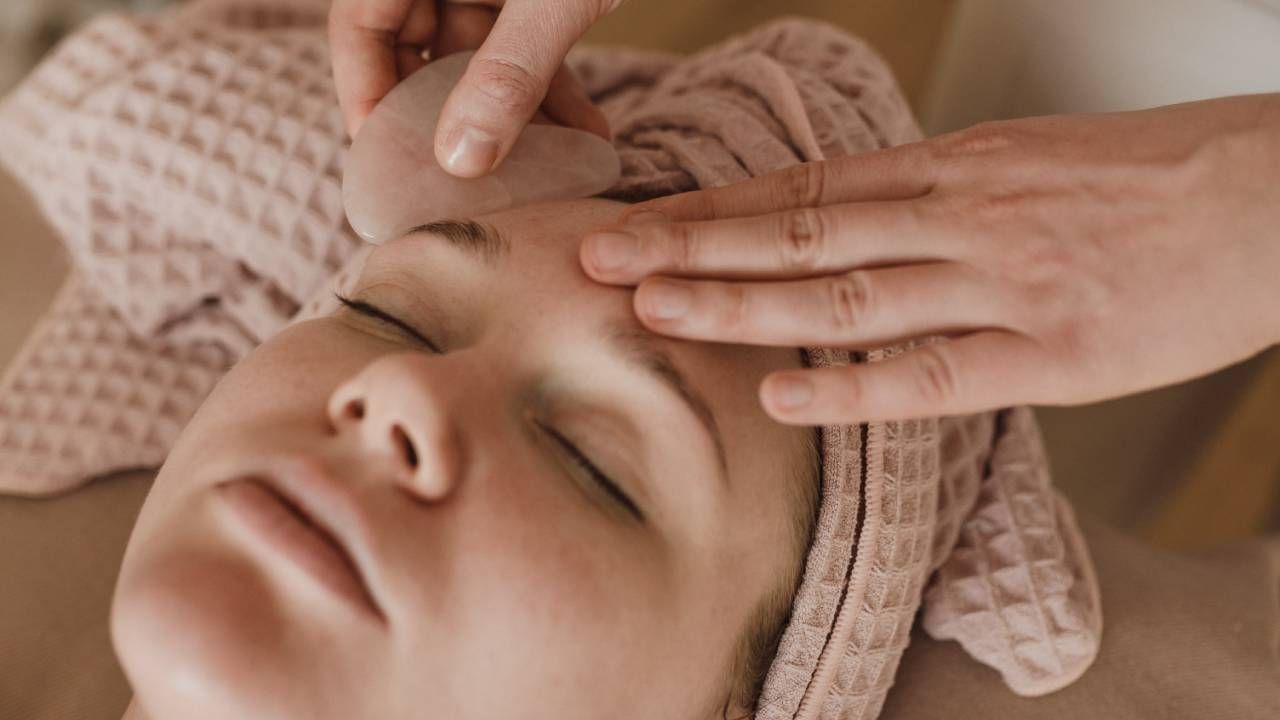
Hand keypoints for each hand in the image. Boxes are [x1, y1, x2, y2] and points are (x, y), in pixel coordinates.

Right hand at [329, 0, 617, 175]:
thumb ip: (511, 71)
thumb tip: (460, 160)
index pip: (359, 22)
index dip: (365, 94)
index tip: (389, 162)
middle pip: (415, 45)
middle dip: (445, 118)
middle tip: (465, 183)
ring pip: (477, 54)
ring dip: (511, 114)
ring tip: (544, 171)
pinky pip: (526, 44)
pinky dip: (550, 87)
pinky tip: (585, 135)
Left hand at [580, 94, 1279, 424]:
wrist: (1277, 195)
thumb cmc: (1158, 178)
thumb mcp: (1033, 161)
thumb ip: (942, 197)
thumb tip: (862, 223)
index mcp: (957, 169)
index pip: (807, 189)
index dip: (714, 209)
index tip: (640, 219)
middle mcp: (963, 217)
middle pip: (800, 234)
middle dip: (693, 248)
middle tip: (601, 259)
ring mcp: (1005, 283)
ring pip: (847, 296)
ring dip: (743, 305)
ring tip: (655, 314)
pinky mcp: (1054, 350)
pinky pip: (936, 371)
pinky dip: (854, 388)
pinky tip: (781, 394)